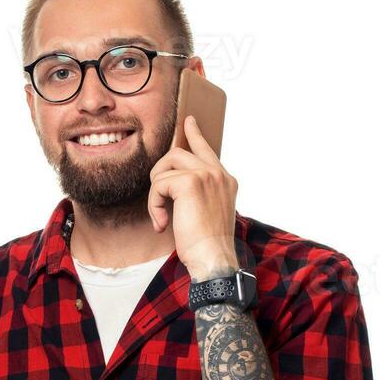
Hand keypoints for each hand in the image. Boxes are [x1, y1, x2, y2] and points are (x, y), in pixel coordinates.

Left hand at [148, 114, 239, 278]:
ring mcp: (206, 175)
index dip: (194, 134)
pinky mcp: (190, 182)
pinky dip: (153, 205)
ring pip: (165, 166)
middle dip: (160, 174)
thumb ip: (197, 193)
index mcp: (225, 180)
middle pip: (177, 153)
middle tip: (159, 200)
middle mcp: (218, 173)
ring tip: (162, 215)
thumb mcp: (207, 212)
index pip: (206, 149)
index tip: (188, 120)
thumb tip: (174, 182)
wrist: (213, 258)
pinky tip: (161, 223)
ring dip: (156, 192)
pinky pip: (158, 184)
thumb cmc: (208, 245)